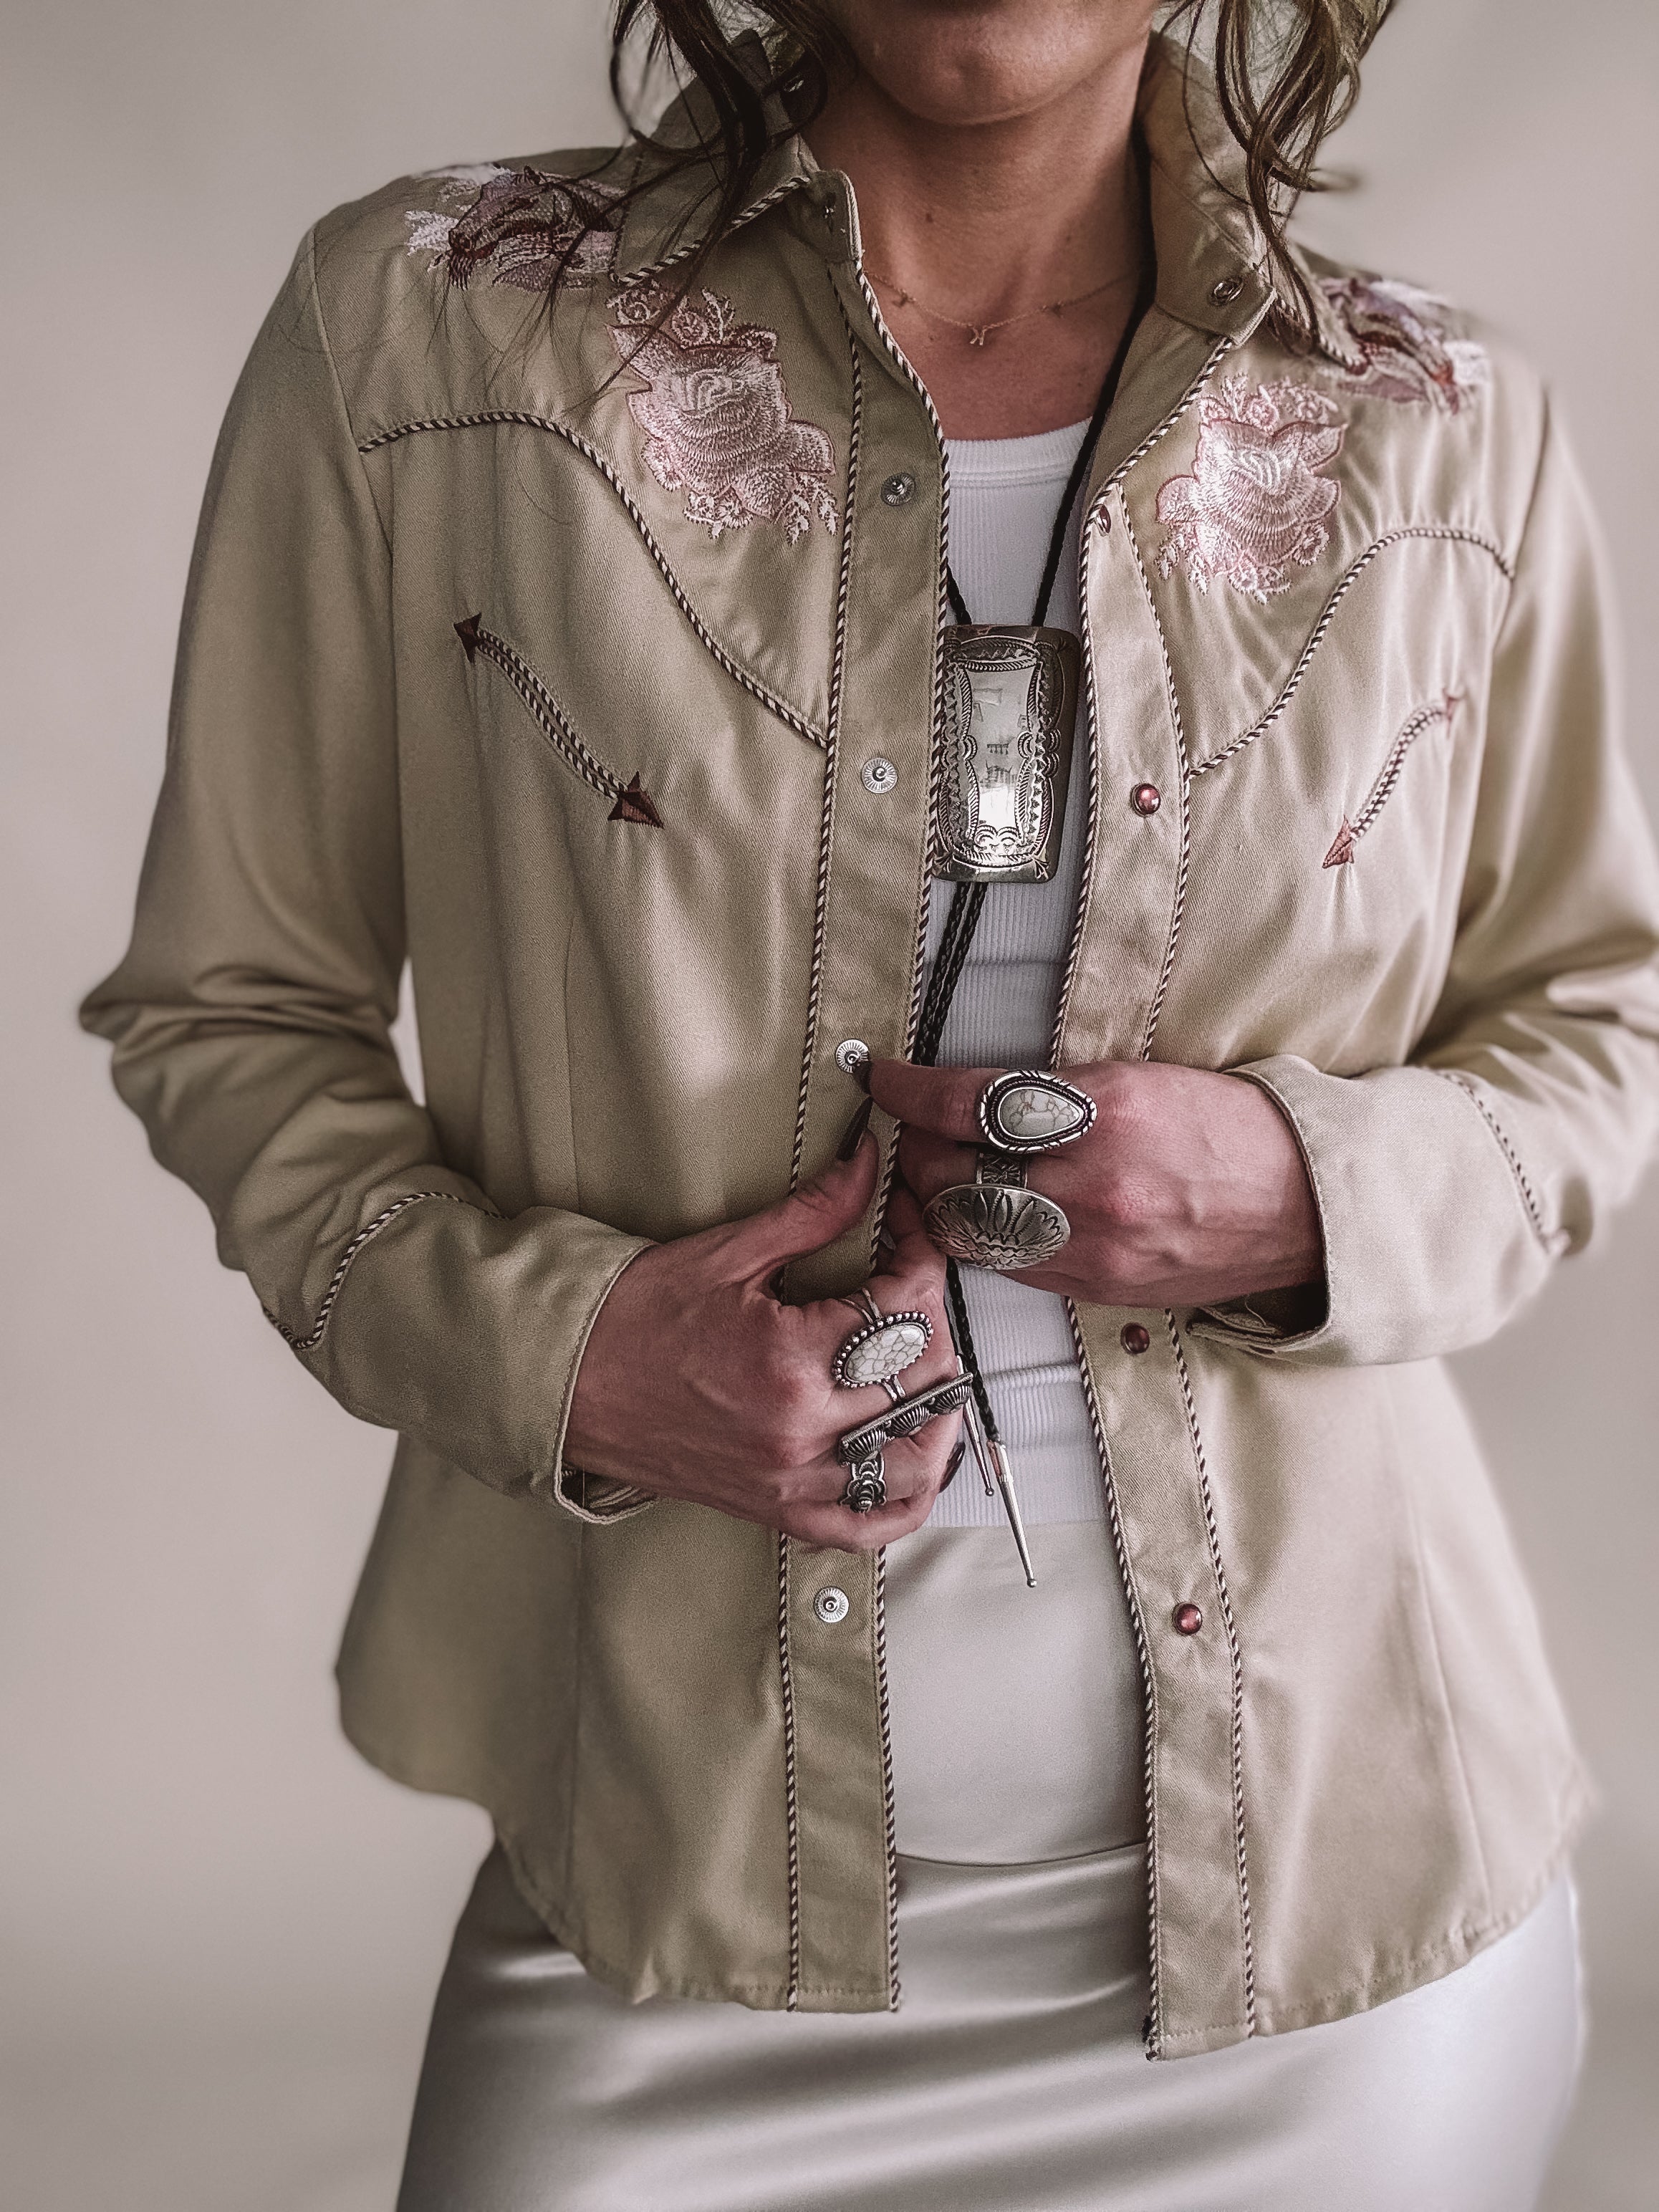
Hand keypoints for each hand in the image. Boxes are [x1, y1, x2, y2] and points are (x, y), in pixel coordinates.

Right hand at [566, 1138, 961, 1546]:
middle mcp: (800, 1432)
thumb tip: (866, 1165)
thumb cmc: (629, 1322)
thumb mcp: (726, 1253)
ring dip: (938, 1407)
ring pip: (916, 1459)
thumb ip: (812, 1212)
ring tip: (922, 1361)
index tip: (906, 1230)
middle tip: (906, 1280)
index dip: (921, 1253)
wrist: (563, 1384)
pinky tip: (913, 1450)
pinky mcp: (779, 1510)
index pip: (906, 1308)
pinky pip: (870, 1526)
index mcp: (788, 1362)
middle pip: (923, 1378)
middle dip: (931, 1316)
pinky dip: (907, 1497)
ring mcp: (793, 1480)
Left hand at [870, 1059, 1322, 1310]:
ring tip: (938, 1175)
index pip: (968, 1102)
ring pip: (969, 1229)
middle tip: (911, 1131)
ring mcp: (1095, 1246)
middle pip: (953, 1173)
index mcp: (1104, 1113)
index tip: (880, 1078)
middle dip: (914, 1150)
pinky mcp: (1100, 1287)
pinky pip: (1010, 1266)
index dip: (908, 1091)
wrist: (1306, 1206)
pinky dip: (983, 1237)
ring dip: (937, 1201)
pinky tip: (985, 1213)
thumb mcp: (1143, 1079)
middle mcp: (1093, 1185)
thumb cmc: (1231, 1129)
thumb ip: (1055, 1091)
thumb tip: (971, 1094)